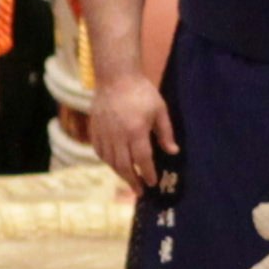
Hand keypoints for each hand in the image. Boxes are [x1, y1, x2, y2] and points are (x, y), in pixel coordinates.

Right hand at [94, 70, 167, 191]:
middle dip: (133, 181)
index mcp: (136, 130)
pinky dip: (107, 161)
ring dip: (120, 173)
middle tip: (140, 191)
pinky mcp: (95, 129)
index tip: (153, 183)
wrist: (115, 77)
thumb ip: (165, 133)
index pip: (142, 159)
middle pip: (124, 165)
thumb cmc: (141, 92)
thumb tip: (173, 152)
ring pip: (110, 161)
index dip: (148, 174)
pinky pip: (99, 152)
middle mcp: (118, 135)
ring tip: (129, 180)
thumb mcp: (159, 110)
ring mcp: (104, 133)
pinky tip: (114, 165)